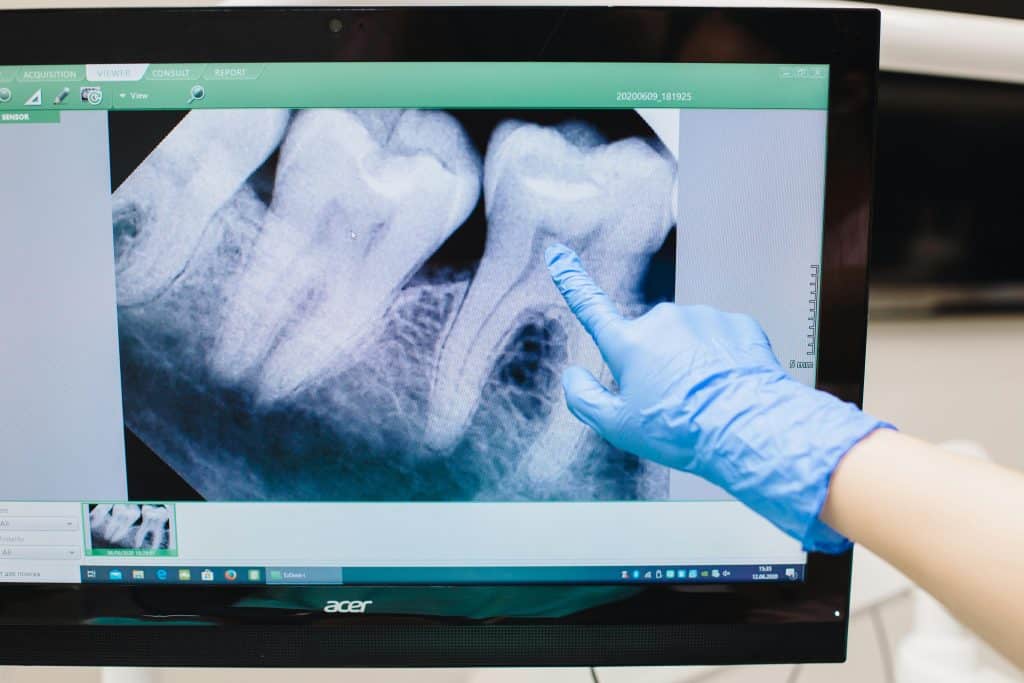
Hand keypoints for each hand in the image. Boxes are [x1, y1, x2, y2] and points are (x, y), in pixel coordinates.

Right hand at [545, 244, 891, 552]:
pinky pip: (722, 340)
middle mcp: (663, 320)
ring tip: (707, 401)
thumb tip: (572, 375)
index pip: (591, 307)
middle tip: (674, 404)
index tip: (558, 254)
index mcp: (629, 344)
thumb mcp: (618, 427)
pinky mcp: (739, 324)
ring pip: (689, 339)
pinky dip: (723, 360)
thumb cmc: (679, 431)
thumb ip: (585, 399)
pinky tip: (731, 388)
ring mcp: (703, 318)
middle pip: (650, 341)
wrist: (749, 429)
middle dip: (658, 364)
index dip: (571, 280)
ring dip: (693, 362)